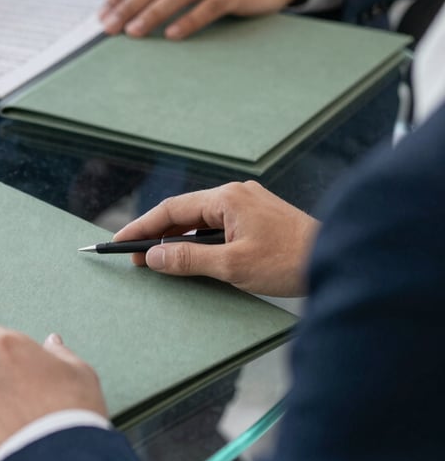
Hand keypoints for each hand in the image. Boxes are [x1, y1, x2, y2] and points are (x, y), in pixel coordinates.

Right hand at [113, 181, 317, 296]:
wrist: (340, 259)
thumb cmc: (289, 261)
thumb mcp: (232, 265)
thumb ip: (188, 260)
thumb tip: (153, 257)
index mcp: (227, 198)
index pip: (172, 209)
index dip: (142, 227)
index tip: (120, 243)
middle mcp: (236, 194)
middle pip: (185, 212)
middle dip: (158, 235)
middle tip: (137, 259)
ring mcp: (249, 204)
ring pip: (202, 220)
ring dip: (180, 239)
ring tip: (161, 262)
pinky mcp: (259, 217)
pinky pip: (219, 225)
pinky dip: (201, 240)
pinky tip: (196, 257)